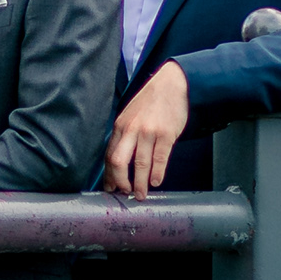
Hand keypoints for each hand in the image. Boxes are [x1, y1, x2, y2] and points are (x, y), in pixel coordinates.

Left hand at [104, 62, 192, 196]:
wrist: (171, 84)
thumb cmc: (150, 102)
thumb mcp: (130, 116)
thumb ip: (125, 136)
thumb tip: (120, 161)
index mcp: (120, 127)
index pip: (109, 156)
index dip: (110, 175)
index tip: (112, 187)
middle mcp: (132, 130)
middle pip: (119, 162)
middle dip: (120, 182)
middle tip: (125, 194)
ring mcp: (149, 132)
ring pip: (140, 164)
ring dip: (140, 183)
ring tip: (141, 194)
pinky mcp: (166, 134)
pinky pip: (160, 158)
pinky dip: (157, 173)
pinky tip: (156, 182)